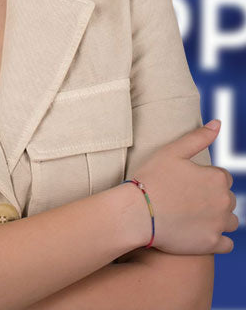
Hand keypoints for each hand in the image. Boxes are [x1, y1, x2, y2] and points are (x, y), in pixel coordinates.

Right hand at [132, 120, 236, 254]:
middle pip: (227, 199)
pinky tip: (199, 232)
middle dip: (212, 198)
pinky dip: (217, 239)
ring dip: (218, 218)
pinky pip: (227, 243)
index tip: (186, 182)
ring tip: (192, 215)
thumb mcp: (172, 151)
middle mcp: (224, 201)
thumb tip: (218, 123)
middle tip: (186, 198)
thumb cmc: (151, 178)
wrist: (137, 212)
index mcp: (216, 178)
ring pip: (230, 221)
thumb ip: (198, 137)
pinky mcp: (212, 244)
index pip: (221, 177)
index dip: (203, 178)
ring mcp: (219, 224)